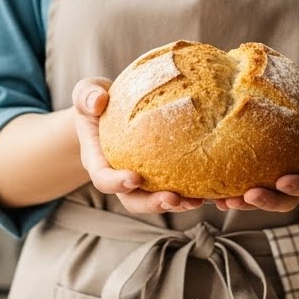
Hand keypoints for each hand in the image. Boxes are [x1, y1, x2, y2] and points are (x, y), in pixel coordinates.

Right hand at [72, 78, 203, 214]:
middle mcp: (119, 176)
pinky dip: (192, 192)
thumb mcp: (87, 93)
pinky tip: (212, 191)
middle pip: (133, 200)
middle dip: (152, 204)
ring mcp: (142, 180)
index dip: (116, 182)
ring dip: (177, 204)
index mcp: (99, 160)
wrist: (112, 112)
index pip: (103, 178)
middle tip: (173, 198)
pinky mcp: (161, 176)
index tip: (134, 178)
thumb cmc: (99, 102)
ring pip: (156, 200)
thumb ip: (86, 96)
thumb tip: (98, 101)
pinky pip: (176, 189)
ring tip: (197, 200)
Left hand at [214, 81, 298, 212]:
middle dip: (269, 202)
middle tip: (249, 196)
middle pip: (288, 200)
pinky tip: (215, 195)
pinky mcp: (266, 176)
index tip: (282, 182)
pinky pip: (250, 189)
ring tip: (225, 201)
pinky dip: (234, 194)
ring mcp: (283, 179)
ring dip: (247, 205)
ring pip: (267, 200)